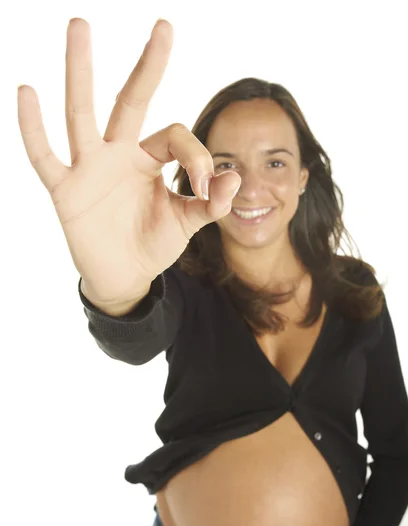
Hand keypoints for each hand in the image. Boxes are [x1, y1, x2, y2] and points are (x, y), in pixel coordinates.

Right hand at [17, 18, 240, 305]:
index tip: (206, 188)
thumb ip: (211, 203)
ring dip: (80, 72)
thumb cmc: (153, 244)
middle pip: (131, 101)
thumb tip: (234, 177)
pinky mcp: (66, 190)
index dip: (197, 156)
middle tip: (164, 26)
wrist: (125, 277)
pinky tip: (26, 92)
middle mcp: (119, 154)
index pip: (174, 135)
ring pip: (82, 114)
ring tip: (81, 26)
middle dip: (146, 68)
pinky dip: (33, 128)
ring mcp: (89, 168)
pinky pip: (45, 156)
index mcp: (149, 158)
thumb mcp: (187, 223)